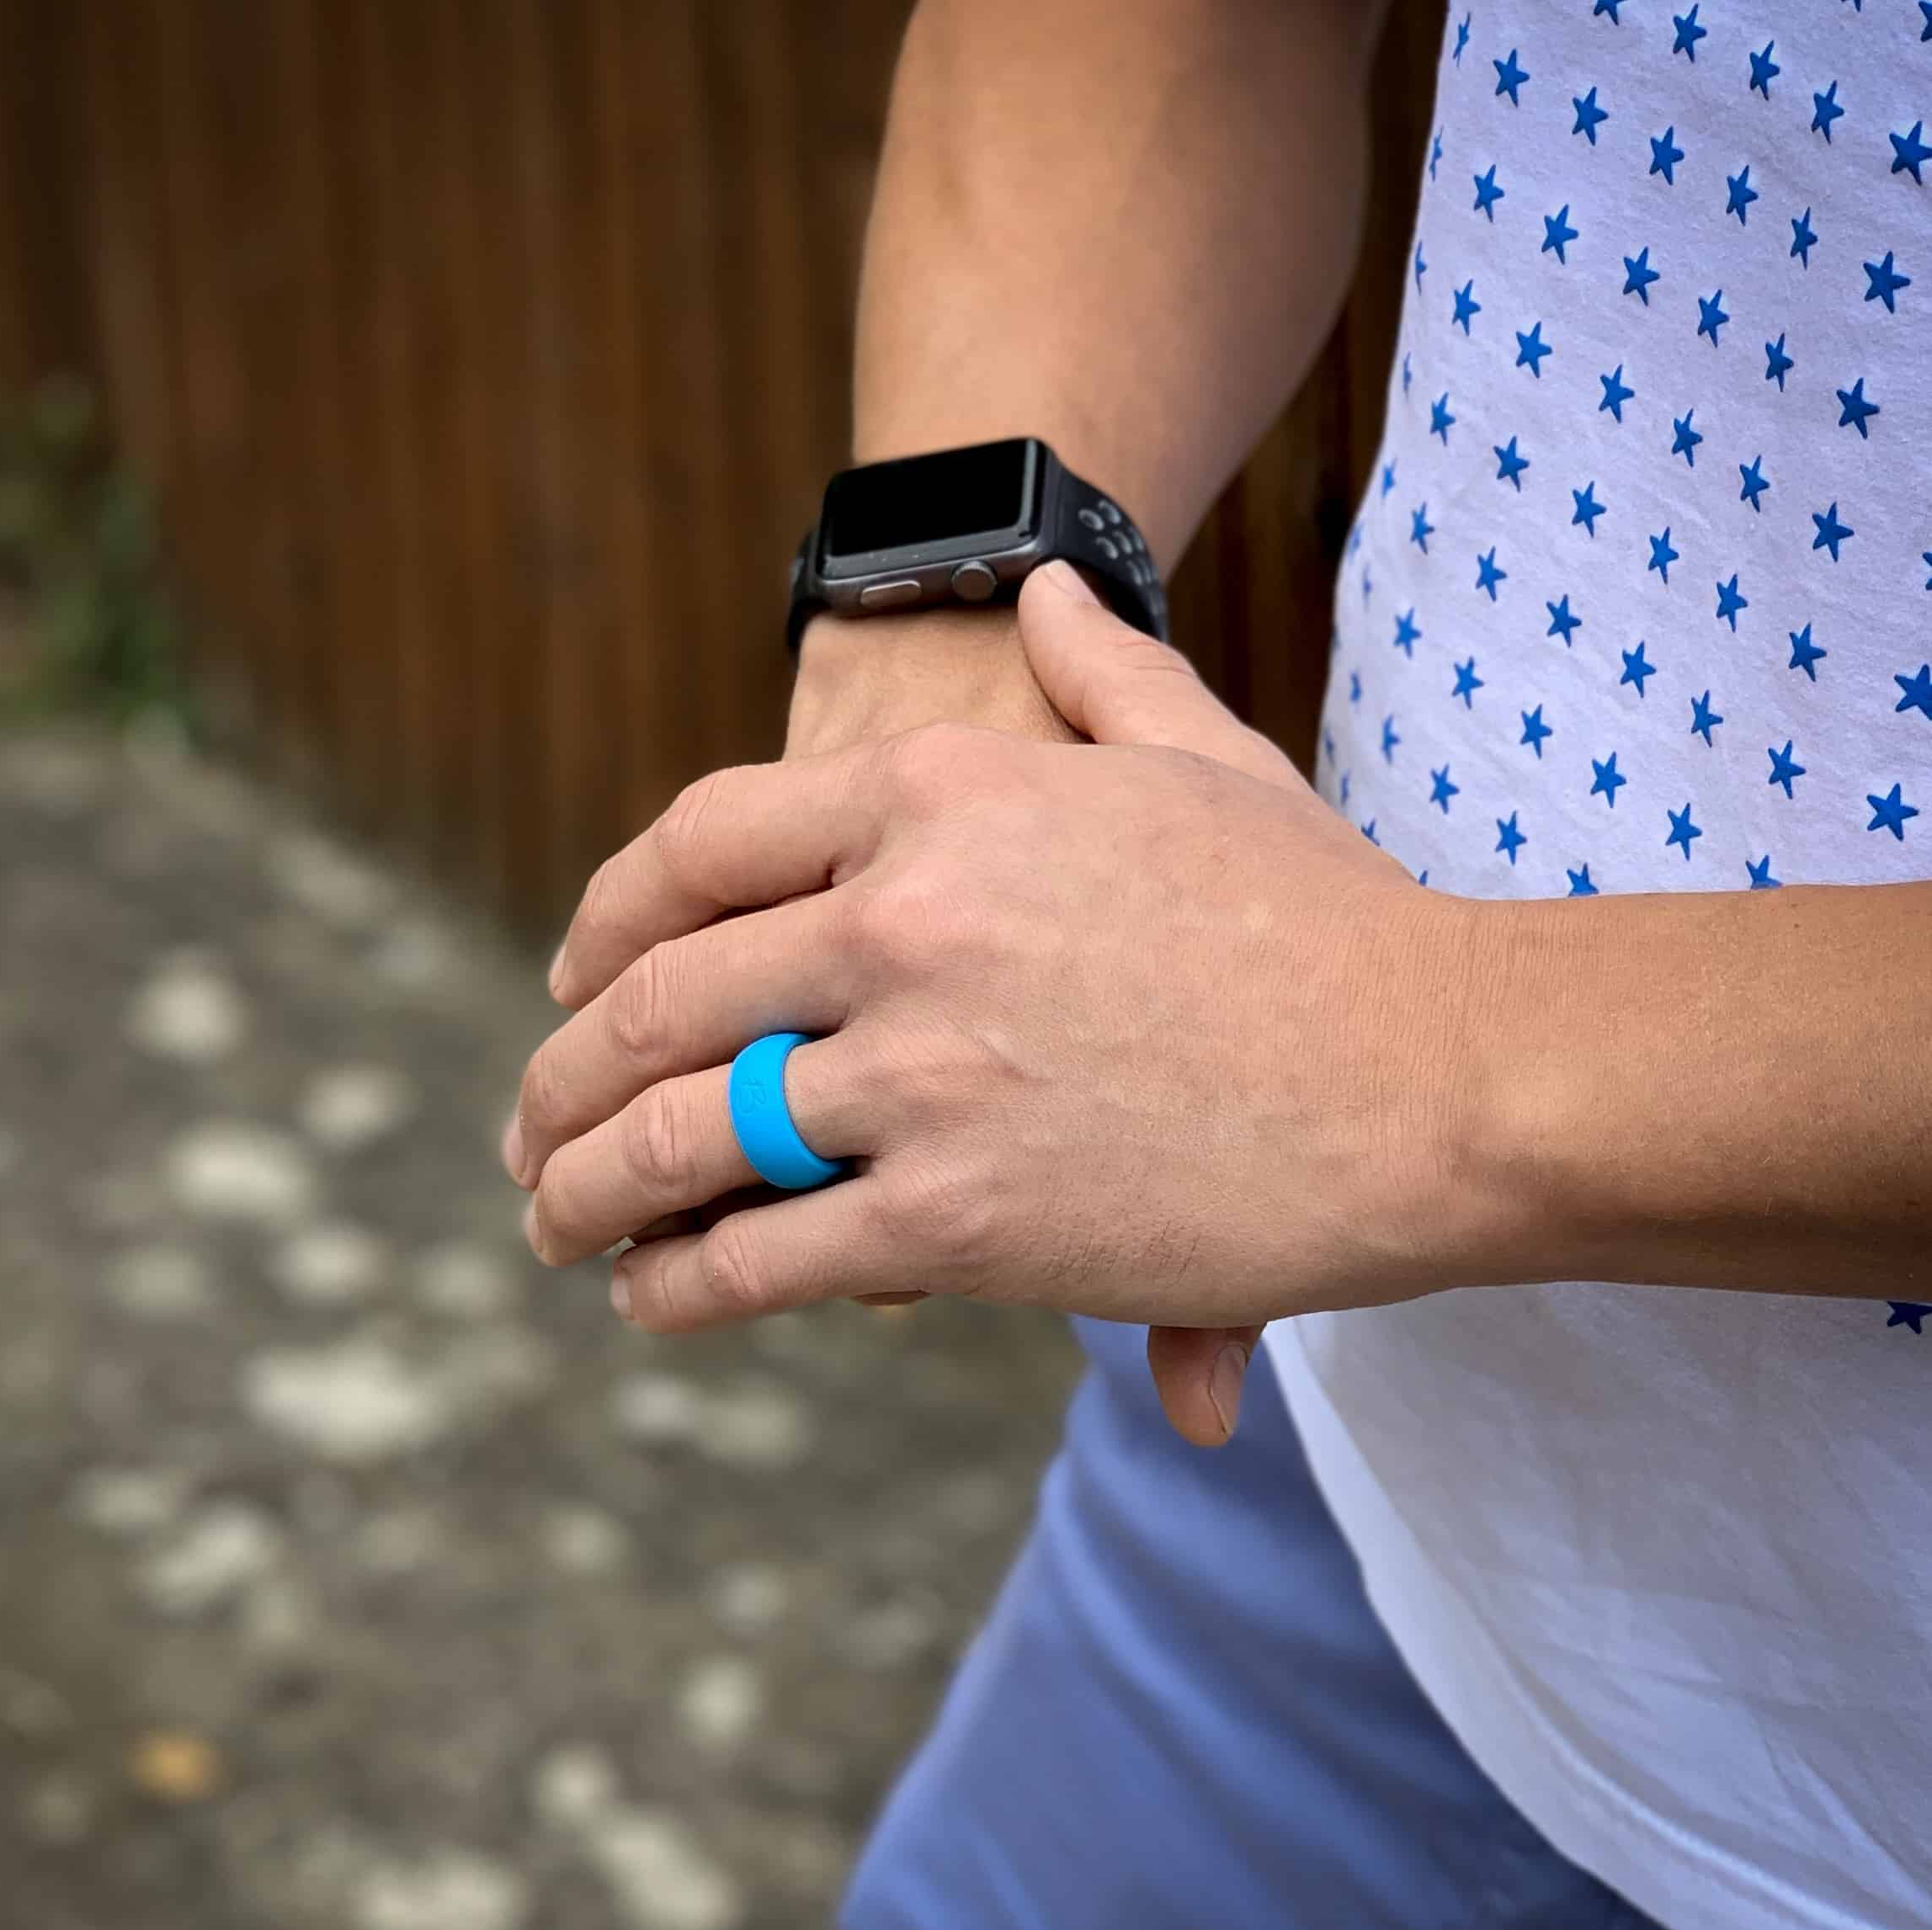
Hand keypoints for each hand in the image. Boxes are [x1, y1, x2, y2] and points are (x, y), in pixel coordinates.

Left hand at [508, 565, 1484, 1444]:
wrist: (1442, 1070)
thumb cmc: (1328, 917)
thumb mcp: (1202, 756)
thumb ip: (1101, 670)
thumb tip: (1050, 589)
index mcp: (943, 794)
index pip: (699, 847)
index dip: (606, 922)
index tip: (568, 983)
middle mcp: (904, 917)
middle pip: (662, 1000)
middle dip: (566, 1076)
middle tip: (528, 1132)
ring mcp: (922, 1068)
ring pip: (683, 1137)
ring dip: (589, 1190)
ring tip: (553, 1224)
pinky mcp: (957, 1216)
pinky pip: (760, 1257)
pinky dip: (680, 1287)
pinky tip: (648, 1299)